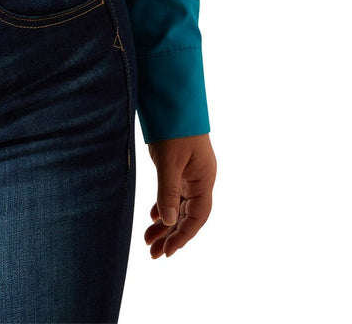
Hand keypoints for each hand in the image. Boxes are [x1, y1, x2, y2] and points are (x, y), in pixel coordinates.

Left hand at [144, 133, 215, 257]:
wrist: (173, 97)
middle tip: (153, 254)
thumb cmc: (174, 126)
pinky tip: (154, 217)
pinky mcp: (179, 166)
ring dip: (165, 223)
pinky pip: (174, 193)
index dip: (183, 236)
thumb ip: (168, 191)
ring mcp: (190, 173)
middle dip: (171, 235)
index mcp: (204, 180)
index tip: (167, 252)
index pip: (197, 217)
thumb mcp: (169, 160)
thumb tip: (169, 222)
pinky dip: (164, 206)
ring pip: (179, 205)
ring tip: (148, 240)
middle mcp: (199, 179)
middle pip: (188, 215)